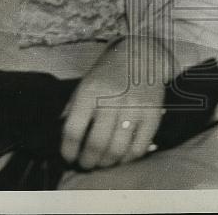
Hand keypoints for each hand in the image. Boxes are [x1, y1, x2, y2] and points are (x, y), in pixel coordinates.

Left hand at [60, 39, 167, 169]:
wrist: (142, 54)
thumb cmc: (109, 72)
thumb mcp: (85, 84)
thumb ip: (73, 110)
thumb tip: (65, 139)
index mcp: (90, 92)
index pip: (73, 131)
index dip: (68, 150)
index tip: (69, 156)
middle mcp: (112, 100)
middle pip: (96, 145)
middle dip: (87, 161)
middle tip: (86, 164)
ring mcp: (134, 108)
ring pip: (117, 150)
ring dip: (107, 162)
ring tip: (102, 162)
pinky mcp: (152, 114)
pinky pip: (138, 148)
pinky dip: (128, 159)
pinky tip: (121, 157)